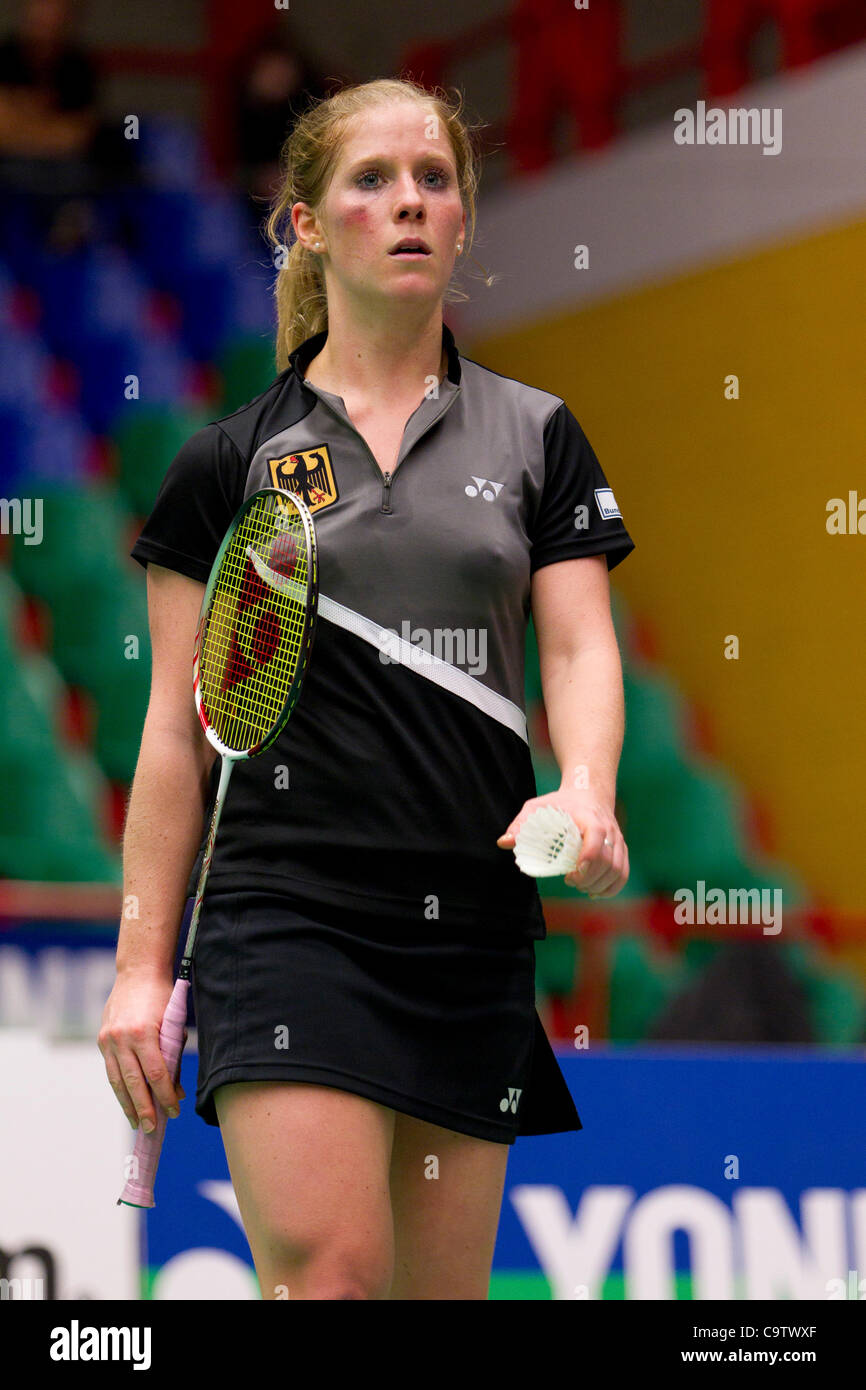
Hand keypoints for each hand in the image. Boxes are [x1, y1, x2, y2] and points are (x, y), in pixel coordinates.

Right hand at [98, 971, 185, 1131]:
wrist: (137, 972)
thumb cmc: (163, 997)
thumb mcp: (173, 1025)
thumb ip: (173, 1057)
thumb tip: (176, 1092)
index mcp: (144, 1033)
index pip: (156, 1074)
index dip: (165, 1096)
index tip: (174, 1112)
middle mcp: (122, 1038)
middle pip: (134, 1083)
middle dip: (144, 1109)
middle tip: (152, 1129)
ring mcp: (109, 1040)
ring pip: (118, 1081)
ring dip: (127, 1105)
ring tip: (137, 1123)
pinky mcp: (102, 1040)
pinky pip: (111, 1070)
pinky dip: (119, 1088)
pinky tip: (127, 1102)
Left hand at [497, 789, 628, 898]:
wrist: (588, 793)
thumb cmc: (561, 802)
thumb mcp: (537, 807)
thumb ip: (522, 824)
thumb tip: (503, 842)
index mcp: (588, 818)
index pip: (596, 838)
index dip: (587, 859)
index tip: (571, 874)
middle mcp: (608, 828)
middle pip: (608, 860)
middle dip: (589, 878)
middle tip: (570, 881)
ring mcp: (617, 839)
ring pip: (617, 870)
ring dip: (599, 885)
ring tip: (581, 887)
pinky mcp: (621, 849)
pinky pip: (623, 873)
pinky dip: (612, 887)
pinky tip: (596, 893)